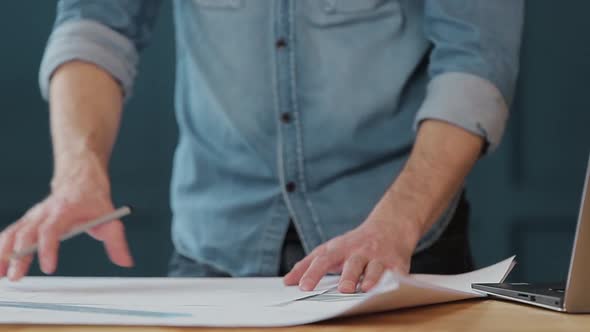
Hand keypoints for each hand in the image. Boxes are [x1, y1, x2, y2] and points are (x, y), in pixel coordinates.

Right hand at [0, 156, 132, 280]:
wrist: (80, 178)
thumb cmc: (94, 199)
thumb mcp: (110, 218)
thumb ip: (117, 242)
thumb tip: (125, 262)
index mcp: (64, 210)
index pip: (51, 230)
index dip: (48, 249)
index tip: (49, 267)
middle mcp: (44, 213)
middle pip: (25, 234)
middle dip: (18, 257)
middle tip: (16, 277)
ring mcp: (33, 216)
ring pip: (12, 233)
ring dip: (2, 253)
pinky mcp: (28, 220)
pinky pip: (9, 233)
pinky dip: (1, 248)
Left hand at [283, 194, 420, 292]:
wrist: (390, 226)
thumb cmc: (355, 243)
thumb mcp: (330, 249)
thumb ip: (308, 264)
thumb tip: (287, 281)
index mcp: (340, 249)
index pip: (323, 260)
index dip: (312, 273)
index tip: (302, 286)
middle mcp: (359, 252)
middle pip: (352, 263)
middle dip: (347, 276)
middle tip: (341, 289)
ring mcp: (379, 257)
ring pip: (374, 268)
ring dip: (370, 278)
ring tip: (364, 289)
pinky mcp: (397, 263)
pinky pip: (396, 273)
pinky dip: (395, 280)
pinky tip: (392, 286)